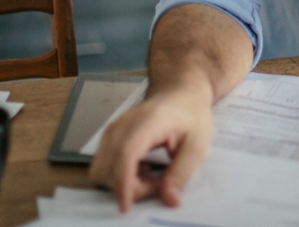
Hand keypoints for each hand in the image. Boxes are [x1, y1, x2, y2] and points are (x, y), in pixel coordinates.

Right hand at [87, 83, 212, 212]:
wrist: (181, 94)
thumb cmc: (190, 115)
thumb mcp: (198, 146)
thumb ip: (182, 173)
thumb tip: (169, 199)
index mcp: (148, 122)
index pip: (125, 155)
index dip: (123, 183)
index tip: (127, 206)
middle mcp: (124, 124)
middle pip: (107, 166)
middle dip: (127, 186)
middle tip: (156, 184)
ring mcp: (113, 130)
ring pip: (100, 168)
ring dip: (121, 182)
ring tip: (149, 176)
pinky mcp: (110, 136)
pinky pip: (103, 164)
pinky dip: (118, 175)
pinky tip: (141, 169)